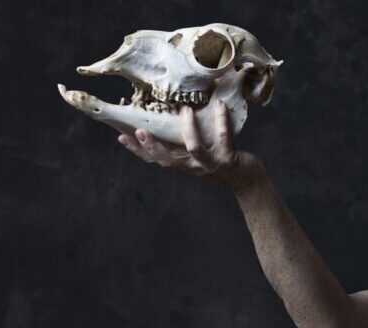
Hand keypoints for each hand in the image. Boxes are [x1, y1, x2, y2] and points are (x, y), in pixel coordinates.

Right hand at [118, 99, 265, 195]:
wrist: (247, 181)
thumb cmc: (221, 162)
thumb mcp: (199, 155)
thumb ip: (184, 143)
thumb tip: (171, 116)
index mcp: (183, 164)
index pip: (155, 159)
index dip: (138, 150)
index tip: (121, 137)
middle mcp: (193, 166)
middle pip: (168, 159)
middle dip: (153, 145)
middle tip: (140, 131)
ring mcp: (210, 164)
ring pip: (194, 148)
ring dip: (188, 129)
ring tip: (185, 111)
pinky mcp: (228, 159)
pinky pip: (223, 138)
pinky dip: (221, 121)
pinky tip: (219, 105)